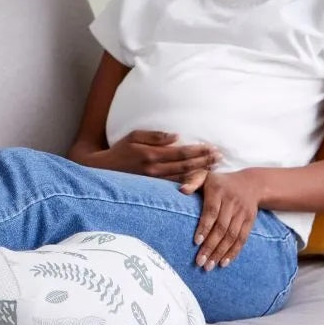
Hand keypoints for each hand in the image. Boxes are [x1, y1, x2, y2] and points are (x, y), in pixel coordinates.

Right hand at [103, 130, 219, 180]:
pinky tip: (201, 181)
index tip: (212, 148)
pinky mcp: (153, 188)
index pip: (180, 153)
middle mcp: (155, 170)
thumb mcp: (134, 136)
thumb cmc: (120, 150)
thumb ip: (155, 136)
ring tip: (215, 168)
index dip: (198, 151)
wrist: (104, 170)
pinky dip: (190, 183)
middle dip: (204, 161)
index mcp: (151, 155)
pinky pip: (175, 187)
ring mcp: (154, 181)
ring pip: (183, 178)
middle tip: (220, 157)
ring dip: (200, 173)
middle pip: (185, 166)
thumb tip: (176, 136)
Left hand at [188, 170, 260, 270]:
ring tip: (209, 266)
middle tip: (199, 262)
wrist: (250, 183)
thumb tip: (182, 191)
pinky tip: (224, 263)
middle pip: (221, 227)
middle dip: (210, 246)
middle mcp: (232, 202)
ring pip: (232, 236)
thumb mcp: (205, 176)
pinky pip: (242, 239)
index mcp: (218, 191)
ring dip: (220, 253)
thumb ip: (193, 182)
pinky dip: (233, 252)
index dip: (204, 227)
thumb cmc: (219, 182)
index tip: (196, 242)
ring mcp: (242, 212)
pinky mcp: (250, 221)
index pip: (211, 212)